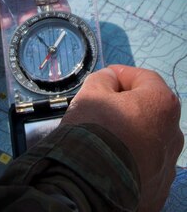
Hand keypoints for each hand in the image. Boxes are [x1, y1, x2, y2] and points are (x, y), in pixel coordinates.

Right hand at [62, 65, 183, 211]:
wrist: (90, 185)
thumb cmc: (94, 130)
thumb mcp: (92, 92)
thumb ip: (104, 79)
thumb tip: (110, 80)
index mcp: (162, 104)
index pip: (144, 78)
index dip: (121, 74)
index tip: (104, 78)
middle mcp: (173, 134)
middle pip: (149, 110)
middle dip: (127, 106)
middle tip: (101, 108)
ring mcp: (168, 165)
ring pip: (148, 139)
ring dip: (130, 133)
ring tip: (104, 137)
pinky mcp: (158, 189)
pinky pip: (144, 166)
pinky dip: (130, 160)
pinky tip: (109, 160)